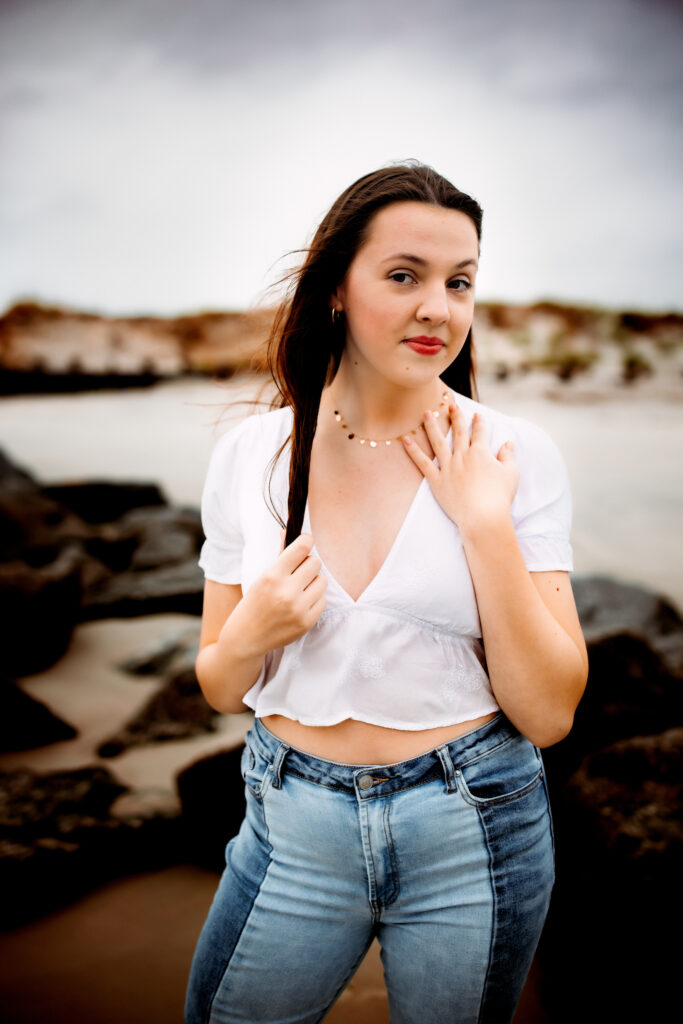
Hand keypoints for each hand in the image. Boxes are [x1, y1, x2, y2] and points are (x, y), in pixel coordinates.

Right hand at [225, 533, 326, 656]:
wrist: (246, 638)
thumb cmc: (253, 603)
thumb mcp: (261, 576)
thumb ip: (280, 555)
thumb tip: (290, 531)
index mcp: (272, 576)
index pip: (302, 548)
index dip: (306, 541)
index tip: (305, 542)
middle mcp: (286, 592)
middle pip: (315, 563)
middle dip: (309, 564)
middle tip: (300, 571)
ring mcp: (298, 608)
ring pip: (323, 581)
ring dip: (313, 582)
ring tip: (300, 588)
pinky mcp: (307, 622)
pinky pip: (323, 600)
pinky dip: (314, 599)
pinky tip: (301, 603)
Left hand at [402, 404, 519, 532]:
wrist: (483, 516)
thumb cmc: (499, 496)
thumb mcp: (510, 474)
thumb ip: (508, 456)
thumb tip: (508, 443)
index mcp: (481, 453)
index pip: (480, 433)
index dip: (479, 423)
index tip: (477, 415)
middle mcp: (463, 456)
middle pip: (459, 432)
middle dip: (456, 417)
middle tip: (451, 405)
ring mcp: (448, 467)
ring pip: (438, 442)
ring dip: (432, 426)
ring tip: (426, 413)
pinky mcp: (437, 480)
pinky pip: (422, 463)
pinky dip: (413, 451)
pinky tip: (406, 439)